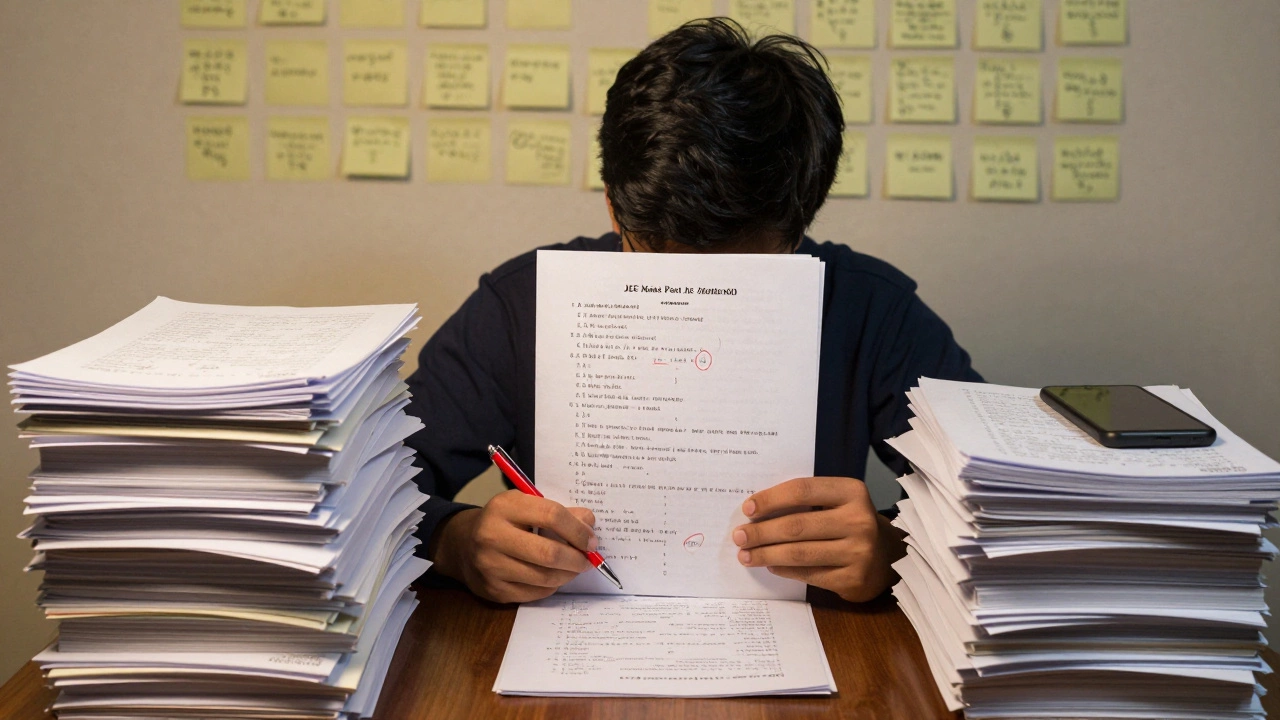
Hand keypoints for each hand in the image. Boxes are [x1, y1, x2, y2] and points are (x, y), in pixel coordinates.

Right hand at [430, 490, 596, 603]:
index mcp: (504, 507)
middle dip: (576, 558)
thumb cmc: (503, 521)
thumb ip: (557, 512)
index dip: (578, 530)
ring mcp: (491, 566)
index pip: (552, 515)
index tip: (591, 539)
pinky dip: (551, 586)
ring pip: (544, 577)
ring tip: (574, 567)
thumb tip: (588, 523)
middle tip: (588, 559)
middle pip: (549, 553)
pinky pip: (535, 593)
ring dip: (567, 574)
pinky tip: (554, 576)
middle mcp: (492, 536)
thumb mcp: (525, 505)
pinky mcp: (494, 590)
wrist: (462, 545)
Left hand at [732, 477, 905, 602]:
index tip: (747, 509)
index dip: (771, 499)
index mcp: (851, 492)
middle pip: (797, 525)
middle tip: (738, 536)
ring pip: (800, 553)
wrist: (888, 556)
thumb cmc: (850, 522)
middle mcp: (858, 520)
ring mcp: (858, 552)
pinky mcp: (853, 578)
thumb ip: (807, 501)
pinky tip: (770, 565)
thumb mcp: (838, 502)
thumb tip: (757, 512)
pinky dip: (785, 570)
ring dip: (766, 554)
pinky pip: (809, 574)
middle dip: (761, 532)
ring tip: (745, 555)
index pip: (802, 490)